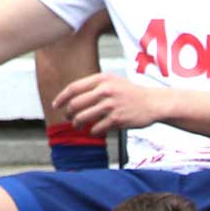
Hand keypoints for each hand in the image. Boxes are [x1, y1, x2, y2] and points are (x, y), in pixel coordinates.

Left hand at [51, 71, 165, 134]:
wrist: (153, 103)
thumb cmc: (131, 93)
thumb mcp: (112, 81)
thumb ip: (94, 85)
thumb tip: (73, 96)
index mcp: (101, 79)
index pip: (73, 88)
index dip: (61, 98)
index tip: (56, 105)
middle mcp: (105, 91)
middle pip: (76, 104)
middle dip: (68, 113)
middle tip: (68, 117)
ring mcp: (111, 106)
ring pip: (84, 117)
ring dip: (77, 124)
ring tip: (77, 126)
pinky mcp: (118, 120)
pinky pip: (97, 128)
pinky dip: (92, 131)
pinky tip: (93, 131)